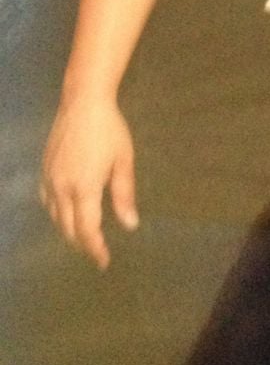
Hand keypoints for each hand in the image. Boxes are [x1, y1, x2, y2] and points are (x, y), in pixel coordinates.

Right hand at [39, 96, 138, 268]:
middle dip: (82, 243)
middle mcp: (61, 189)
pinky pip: (46, 202)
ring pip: (55, 217)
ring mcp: (49, 180)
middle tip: (97, 252)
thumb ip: (124, 195)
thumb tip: (130, 225)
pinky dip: (56, 214)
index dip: (95, 249)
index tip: (104, 262)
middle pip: (68, 228)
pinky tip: (65, 214)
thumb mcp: (123, 161)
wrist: (82, 102)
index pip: (87, 230)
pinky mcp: (44, 171)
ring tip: (84, 237)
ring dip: (68, 231)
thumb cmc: (109, 130)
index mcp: (84, 188)